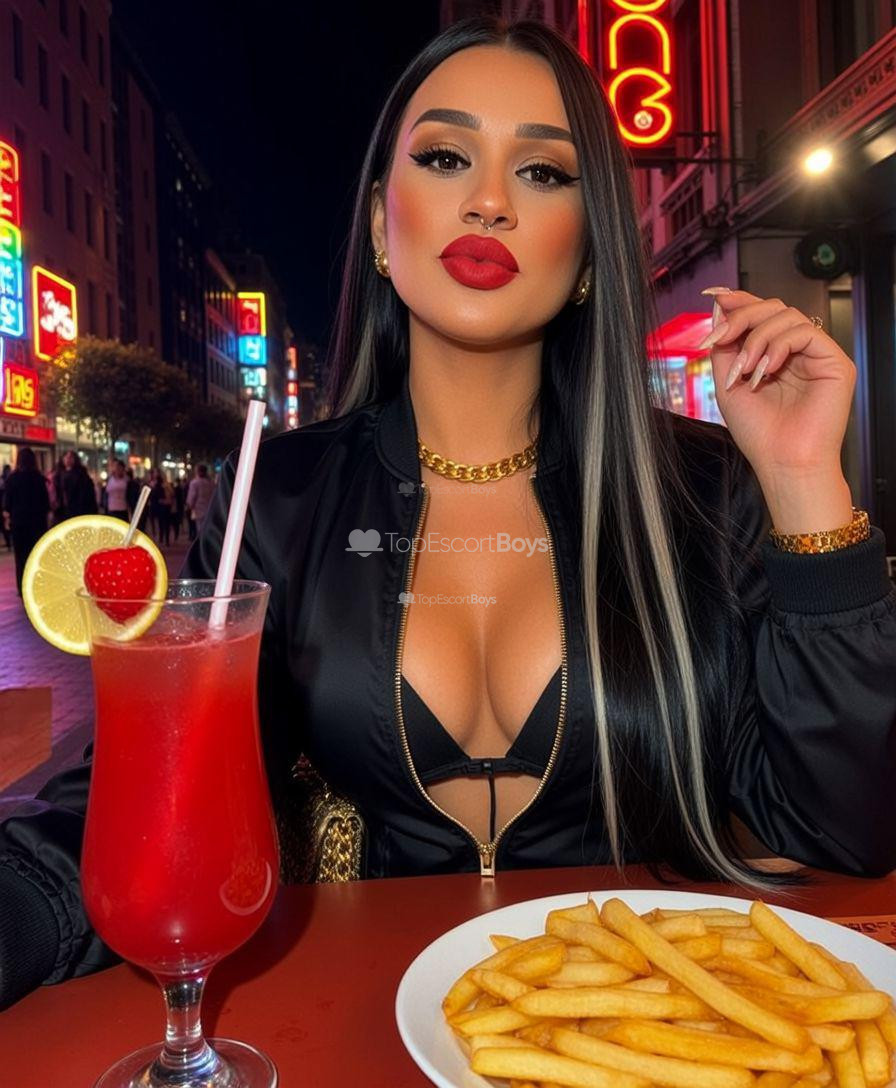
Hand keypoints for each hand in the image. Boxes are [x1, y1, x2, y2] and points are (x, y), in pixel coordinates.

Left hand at [700, 289, 855, 477]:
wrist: (781, 462)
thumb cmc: (759, 433)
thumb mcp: (727, 380)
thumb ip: (724, 343)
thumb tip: (719, 306)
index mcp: (772, 354)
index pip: (758, 314)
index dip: (737, 301)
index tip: (712, 296)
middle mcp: (796, 351)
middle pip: (771, 308)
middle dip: (740, 318)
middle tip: (718, 339)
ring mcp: (816, 355)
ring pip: (786, 315)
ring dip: (756, 338)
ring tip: (744, 371)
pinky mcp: (834, 361)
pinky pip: (805, 332)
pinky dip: (778, 346)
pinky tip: (765, 371)